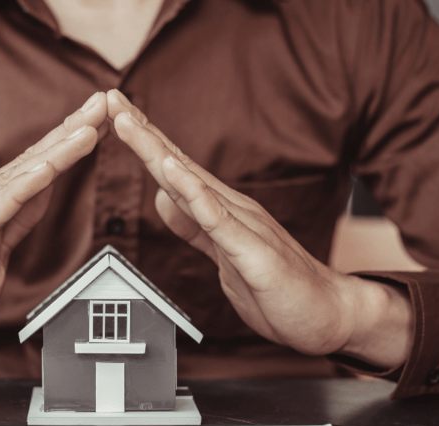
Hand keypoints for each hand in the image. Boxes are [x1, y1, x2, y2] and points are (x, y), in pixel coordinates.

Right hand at [0, 93, 108, 360]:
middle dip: (69, 131)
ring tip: (86, 130)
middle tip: (103, 101)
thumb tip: (43, 194)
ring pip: (17, 181)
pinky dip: (20, 191)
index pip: (34, 169)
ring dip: (54, 154)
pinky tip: (44, 172)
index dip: (67, 142)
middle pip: (30, 163)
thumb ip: (15, 224)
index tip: (100, 118)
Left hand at [105, 89, 412, 368]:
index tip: (115, 113)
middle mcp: (231, 208)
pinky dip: (194, 194)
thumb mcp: (223, 256)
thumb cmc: (279, 287)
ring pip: (192, 183)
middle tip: (111, 98)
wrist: (327, 314)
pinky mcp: (252, 251)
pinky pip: (218, 220)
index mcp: (221, 210)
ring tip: (130, 124)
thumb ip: (195, 228)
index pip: (175, 170)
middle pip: (177, 164)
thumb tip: (165, 198)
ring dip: (159, 153)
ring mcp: (243, 226)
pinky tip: (174, 174)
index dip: (143, 142)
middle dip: (142, 133)